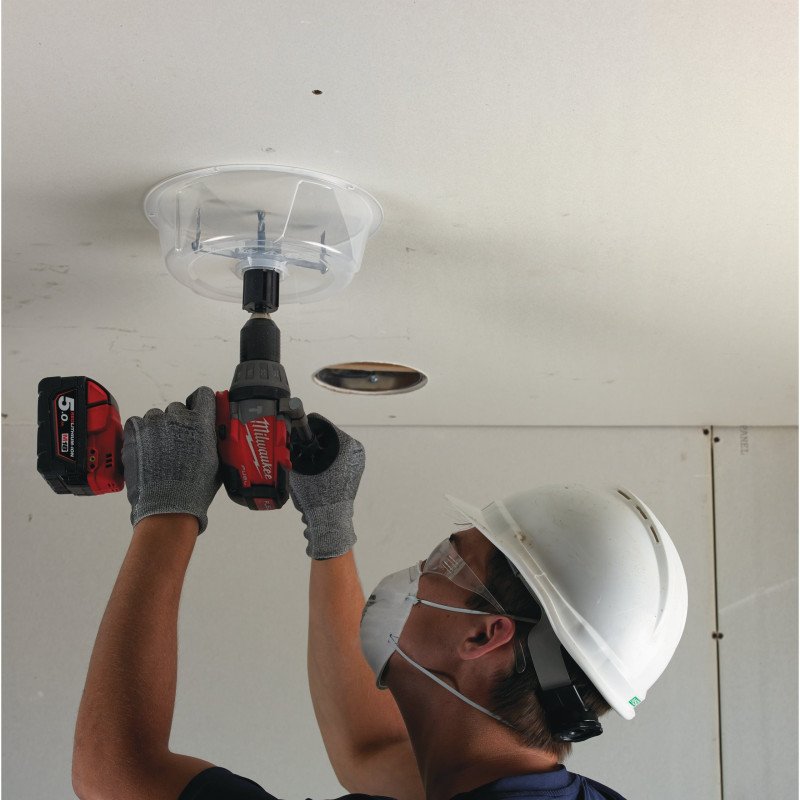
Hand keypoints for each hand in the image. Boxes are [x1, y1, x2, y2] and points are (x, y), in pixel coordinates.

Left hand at [122, 387, 221, 534]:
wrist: (167, 506)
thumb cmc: (194, 488)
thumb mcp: (216, 461)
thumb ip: (212, 439)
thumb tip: (209, 430)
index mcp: (201, 423)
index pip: (203, 394)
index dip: (200, 403)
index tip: (197, 411)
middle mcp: (177, 418)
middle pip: (177, 408)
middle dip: (177, 422)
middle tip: (177, 443)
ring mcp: (154, 423)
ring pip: (156, 416)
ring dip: (158, 428)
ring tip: (159, 451)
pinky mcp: (134, 432)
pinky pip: (137, 423)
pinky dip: (140, 434)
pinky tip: (145, 451)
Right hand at [289, 414, 364, 558]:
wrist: (328, 520)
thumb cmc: (317, 493)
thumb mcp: (301, 466)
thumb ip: (298, 448)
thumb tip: (293, 436)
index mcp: (347, 443)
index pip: (323, 425)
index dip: (307, 429)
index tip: (297, 434)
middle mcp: (355, 451)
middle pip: (327, 438)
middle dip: (312, 444)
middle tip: (298, 451)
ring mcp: (356, 464)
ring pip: (331, 451)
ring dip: (317, 455)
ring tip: (305, 465)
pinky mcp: (353, 475)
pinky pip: (335, 463)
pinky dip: (323, 465)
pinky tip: (313, 475)